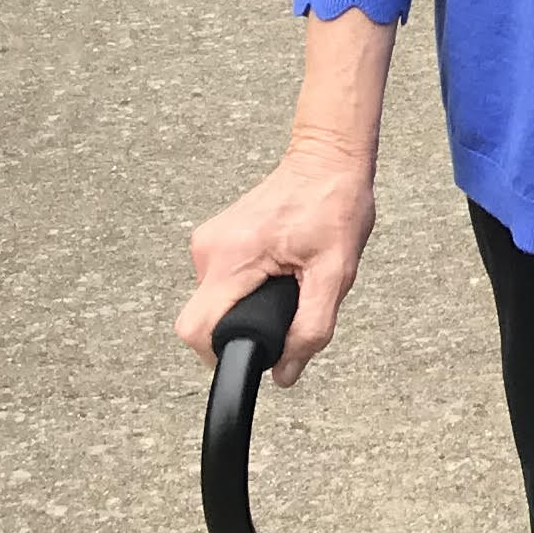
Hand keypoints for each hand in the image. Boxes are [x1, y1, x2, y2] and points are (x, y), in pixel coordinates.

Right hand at [177, 134, 376, 386]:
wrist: (327, 157)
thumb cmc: (335, 207)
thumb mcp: (337, 273)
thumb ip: (311, 327)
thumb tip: (284, 375)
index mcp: (233, 256)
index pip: (196, 329)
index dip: (221, 354)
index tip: (257, 349)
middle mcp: (208, 249)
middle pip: (203, 320)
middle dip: (242, 330)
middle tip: (286, 309)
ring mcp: (207, 241)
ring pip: (213, 302)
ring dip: (245, 308)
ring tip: (287, 284)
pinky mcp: (214, 237)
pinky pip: (219, 282)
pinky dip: (244, 290)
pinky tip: (277, 272)